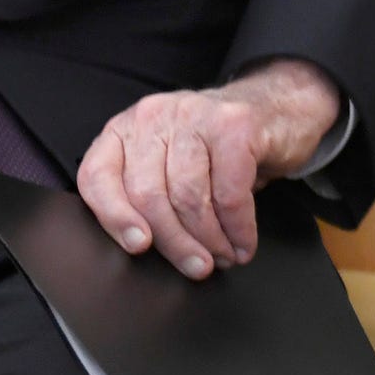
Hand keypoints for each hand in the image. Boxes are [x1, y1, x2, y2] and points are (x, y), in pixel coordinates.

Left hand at [77, 58, 342, 278]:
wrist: (277, 107)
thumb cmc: (215, 148)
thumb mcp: (168, 163)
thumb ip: (144, 194)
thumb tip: (143, 251)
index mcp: (125, 129)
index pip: (98, 176)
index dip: (114, 217)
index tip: (139, 247)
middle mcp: (153, 116)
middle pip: (148, 195)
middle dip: (175, 243)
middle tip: (196, 267)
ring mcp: (194, 115)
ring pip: (189, 197)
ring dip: (210, 240)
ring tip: (224, 257)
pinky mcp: (234, 124)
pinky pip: (230, 192)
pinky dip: (238, 227)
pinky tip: (244, 242)